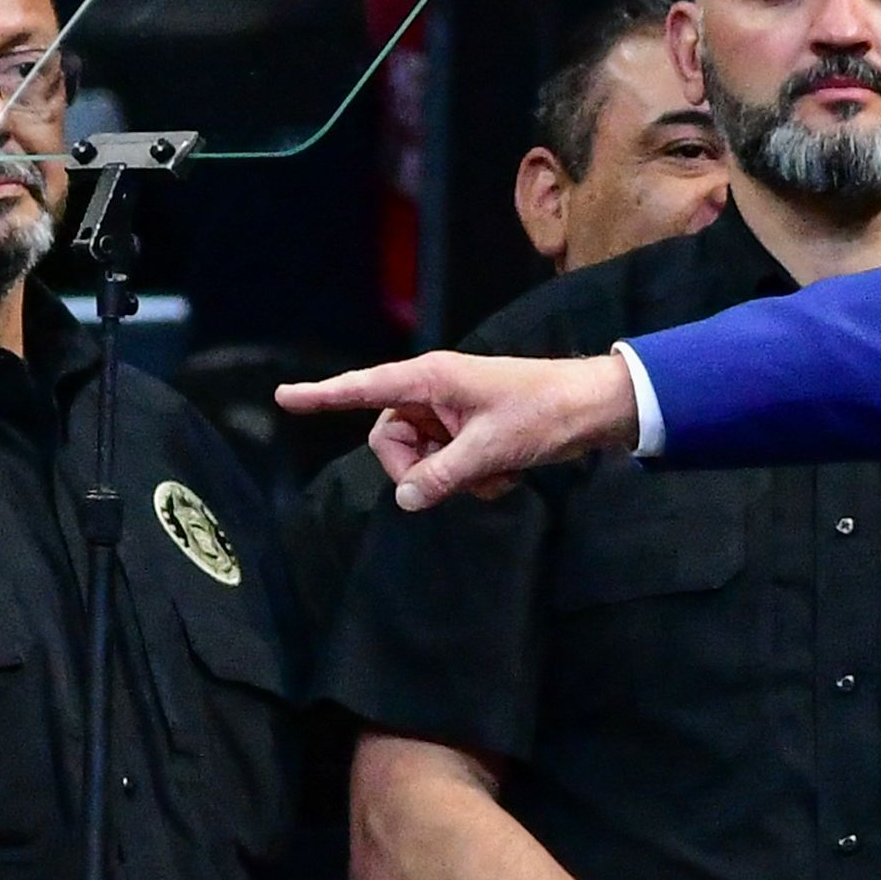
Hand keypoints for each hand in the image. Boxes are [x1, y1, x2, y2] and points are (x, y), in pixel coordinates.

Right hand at [284, 345, 644, 504]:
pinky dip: (468, 477)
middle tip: (457, 482)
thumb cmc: (545, 414)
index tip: (284, 398)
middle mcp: (433, 391)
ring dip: (449, 478)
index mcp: (430, 379)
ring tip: (492, 478)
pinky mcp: (469, 430)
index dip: (323, 396)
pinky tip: (502, 477)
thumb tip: (404, 500)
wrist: (596, 409)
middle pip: (391, 440)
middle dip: (417, 470)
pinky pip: (446, 462)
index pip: (364, 388)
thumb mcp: (489, 450)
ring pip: (421, 457)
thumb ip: (441, 476)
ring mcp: (451, 412)